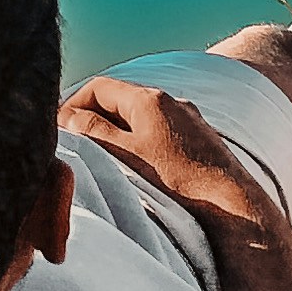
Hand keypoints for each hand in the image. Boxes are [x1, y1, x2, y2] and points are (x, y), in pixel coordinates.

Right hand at [60, 78, 291, 258]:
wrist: (232, 203)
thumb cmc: (178, 181)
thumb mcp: (126, 156)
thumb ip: (93, 132)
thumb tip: (68, 117)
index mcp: (149, 99)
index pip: (98, 87)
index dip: (73, 104)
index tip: (59, 128)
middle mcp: (171, 100)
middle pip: (120, 99)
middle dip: (93, 117)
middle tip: (76, 142)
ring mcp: (189, 118)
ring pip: (141, 116)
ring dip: (118, 130)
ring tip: (104, 156)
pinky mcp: (201, 138)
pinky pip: (162, 130)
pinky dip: (142, 140)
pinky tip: (140, 166)